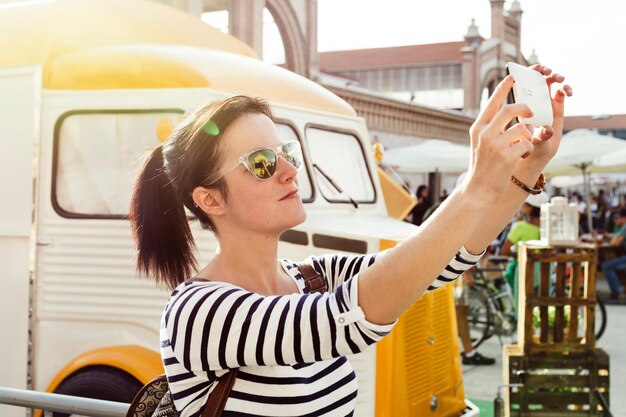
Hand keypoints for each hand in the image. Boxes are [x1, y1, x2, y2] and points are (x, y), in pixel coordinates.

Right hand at [466, 75, 534, 200]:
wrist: (479, 190)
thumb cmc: (483, 167)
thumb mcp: (480, 144)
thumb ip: (490, 128)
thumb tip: (508, 111)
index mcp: (478, 128)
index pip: (493, 102)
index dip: (504, 88)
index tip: (513, 76)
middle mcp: (485, 134)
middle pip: (511, 109)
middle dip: (525, 109)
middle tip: (531, 113)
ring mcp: (496, 145)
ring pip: (523, 127)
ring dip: (528, 134)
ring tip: (523, 144)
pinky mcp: (507, 156)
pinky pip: (527, 143)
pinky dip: (528, 149)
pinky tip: (521, 156)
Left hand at [520, 65, 573, 166]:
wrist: (534, 155)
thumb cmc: (525, 147)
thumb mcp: (530, 141)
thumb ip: (540, 135)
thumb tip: (549, 129)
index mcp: (519, 103)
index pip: (523, 82)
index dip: (529, 72)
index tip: (535, 68)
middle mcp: (531, 101)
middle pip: (537, 79)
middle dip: (543, 71)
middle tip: (547, 71)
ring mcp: (544, 103)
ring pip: (550, 84)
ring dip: (556, 77)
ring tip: (560, 79)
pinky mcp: (557, 107)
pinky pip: (561, 93)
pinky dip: (566, 89)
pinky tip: (568, 92)